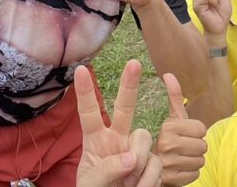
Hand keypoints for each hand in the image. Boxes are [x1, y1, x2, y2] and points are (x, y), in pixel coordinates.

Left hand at [76, 61, 161, 186]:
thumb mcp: (90, 184)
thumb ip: (105, 170)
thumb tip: (131, 158)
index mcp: (94, 142)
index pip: (88, 114)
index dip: (86, 93)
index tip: (80, 70)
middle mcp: (116, 140)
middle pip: (124, 108)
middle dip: (129, 85)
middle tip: (134, 63)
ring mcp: (135, 150)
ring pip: (144, 137)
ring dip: (138, 163)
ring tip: (128, 184)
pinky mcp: (152, 163)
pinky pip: (156, 163)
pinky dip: (148, 180)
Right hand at [156, 73, 207, 185]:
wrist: (147, 168)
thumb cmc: (165, 140)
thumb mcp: (169, 119)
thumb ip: (173, 97)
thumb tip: (168, 74)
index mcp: (167, 127)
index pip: (201, 129)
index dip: (196, 132)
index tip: (184, 134)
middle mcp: (166, 144)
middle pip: (203, 145)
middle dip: (196, 147)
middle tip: (183, 147)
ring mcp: (168, 164)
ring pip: (200, 161)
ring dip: (193, 160)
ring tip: (181, 157)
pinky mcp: (171, 179)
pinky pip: (195, 174)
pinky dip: (189, 173)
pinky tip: (179, 169)